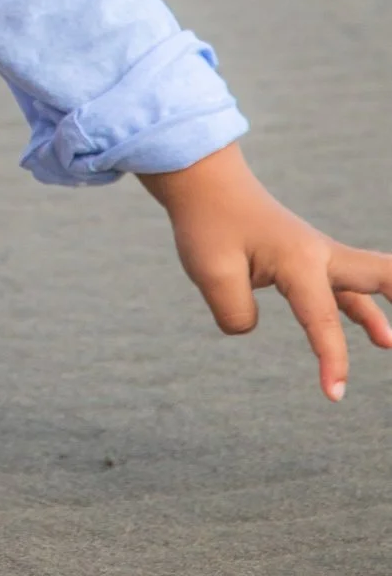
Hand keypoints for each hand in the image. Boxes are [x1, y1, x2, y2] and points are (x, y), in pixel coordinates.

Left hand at [140, 142, 391, 400]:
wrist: (202, 180)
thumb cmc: (207, 221)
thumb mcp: (210, 272)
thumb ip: (235, 312)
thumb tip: (249, 326)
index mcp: (298, 259)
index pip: (322, 317)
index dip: (332, 359)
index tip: (335, 396)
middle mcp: (318, 254)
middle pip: (381, 274)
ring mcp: (316, 254)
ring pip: (370, 280)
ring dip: (388, 309)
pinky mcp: (306, 258)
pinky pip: (347, 288)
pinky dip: (365, 309)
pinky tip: (378, 334)